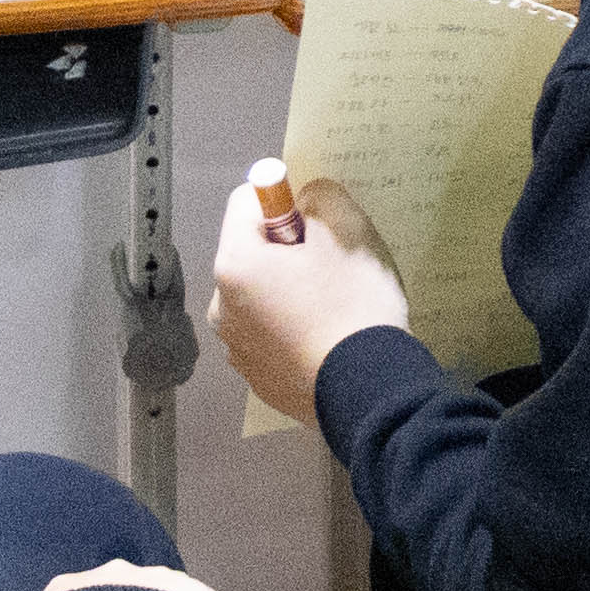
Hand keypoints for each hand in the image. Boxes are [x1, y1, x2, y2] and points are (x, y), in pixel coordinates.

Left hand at [207, 163, 419, 423]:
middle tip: (332, 270)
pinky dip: (292, 330)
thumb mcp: (350, 230)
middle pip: (252, 253)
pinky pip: (271, 336)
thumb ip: (322, 197)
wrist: (369, 393)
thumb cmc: (353, 305)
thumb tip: (306, 203)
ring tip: (333, 311)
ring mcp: (236, 349)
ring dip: (289, 292)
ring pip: (262, 296)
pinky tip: (327, 342)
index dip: (285, 201)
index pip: (245, 202)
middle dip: (287, 251)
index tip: (318, 226)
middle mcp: (221, 306)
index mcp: (234, 265)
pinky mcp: (257, 380)